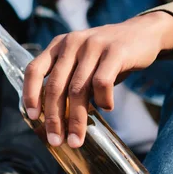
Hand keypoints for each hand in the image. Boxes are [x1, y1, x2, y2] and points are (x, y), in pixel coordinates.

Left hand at [22, 11, 172, 147]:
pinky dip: (102, 100)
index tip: (33, 117)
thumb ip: (66, 80)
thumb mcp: (80, 61)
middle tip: (56, 140)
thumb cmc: (105, 56)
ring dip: (76, 120)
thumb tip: (53, 118)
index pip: (34, 69)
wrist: (143, 32)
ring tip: (77, 139)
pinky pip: (102, 83)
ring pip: (78, 90)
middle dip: (54, 118)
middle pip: (55, 86)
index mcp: (58, 45)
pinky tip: (106, 107)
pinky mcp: (115, 51)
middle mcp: (72, 43)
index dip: (30, 94)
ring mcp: (93, 45)